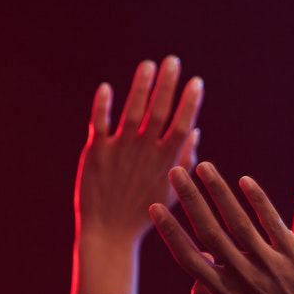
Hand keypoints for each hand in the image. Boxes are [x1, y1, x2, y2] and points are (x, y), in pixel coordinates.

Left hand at [75, 58, 202, 247]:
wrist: (109, 232)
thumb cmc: (145, 212)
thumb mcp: (172, 190)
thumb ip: (184, 159)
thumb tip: (194, 131)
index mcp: (165, 161)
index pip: (181, 125)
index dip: (189, 103)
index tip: (196, 82)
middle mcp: (144, 152)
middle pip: (158, 112)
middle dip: (167, 85)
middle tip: (173, 61)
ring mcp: (119, 150)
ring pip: (132, 112)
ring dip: (140, 86)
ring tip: (148, 65)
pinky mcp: (96, 152)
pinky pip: (99, 123)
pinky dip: (103, 105)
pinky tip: (107, 87)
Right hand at [150, 163, 293, 293]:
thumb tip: (193, 282)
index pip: (189, 257)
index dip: (169, 231)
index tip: (154, 207)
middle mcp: (243, 277)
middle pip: (208, 232)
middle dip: (189, 200)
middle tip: (174, 172)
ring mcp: (269, 265)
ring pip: (237, 222)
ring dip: (217, 191)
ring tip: (203, 167)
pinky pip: (272, 223)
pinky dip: (258, 201)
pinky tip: (245, 181)